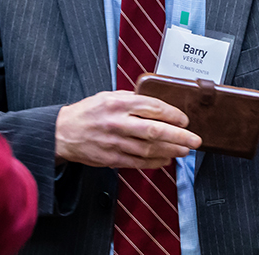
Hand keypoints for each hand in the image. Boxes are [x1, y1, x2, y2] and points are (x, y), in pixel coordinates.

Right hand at [55, 90, 200, 168]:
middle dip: (179, 136)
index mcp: (118, 103)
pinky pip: (138, 162)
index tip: (184, 119)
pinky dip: (155, 162)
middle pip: (154, 130)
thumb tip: (158, 105)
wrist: (63, 132)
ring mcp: (115, 142)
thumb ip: (132, 99)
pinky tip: (166, 159)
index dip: (172, 114)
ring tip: (185, 150)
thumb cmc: (88, 112)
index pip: (152, 107)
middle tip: (195, 140)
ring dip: (171, 151)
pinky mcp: (112, 158)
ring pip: (149, 149)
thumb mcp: (108, 96)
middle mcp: (117, 122)